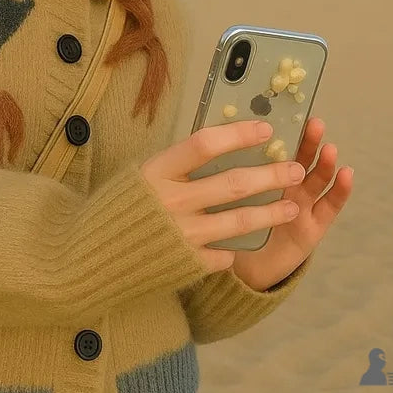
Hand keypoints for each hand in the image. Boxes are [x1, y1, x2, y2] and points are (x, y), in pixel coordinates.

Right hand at [139, 120, 304, 274]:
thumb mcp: (147, 173)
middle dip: (270, 175)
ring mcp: (181, 235)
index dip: (238, 135)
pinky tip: (245, 242)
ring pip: (239, 221)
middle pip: (232, 183)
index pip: (204, 145)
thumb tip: (226, 141)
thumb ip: (180, 163)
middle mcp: (171, 201)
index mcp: (158, 171)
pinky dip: (235, 248)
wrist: (97, 254)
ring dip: (271, 213)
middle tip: (295, 168)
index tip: (266, 130)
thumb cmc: (126, 204)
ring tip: (292, 206)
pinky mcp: (186, 262)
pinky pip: (223, 254)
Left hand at [231, 118, 352, 290]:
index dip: (279, 132)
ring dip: (323, 162)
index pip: (271, 148)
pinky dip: (340, 190)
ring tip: (329, 148)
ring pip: (314, 178)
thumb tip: (209, 136)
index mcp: (260, 173)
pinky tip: (347, 174)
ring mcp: (301, 204)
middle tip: (313, 123)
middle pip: (296, 159)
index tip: (282, 114)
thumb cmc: (227, 227)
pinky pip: (329, 207)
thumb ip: (218, 173)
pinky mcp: (314, 226)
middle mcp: (283, 186)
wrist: (243, 269)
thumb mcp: (217, 198)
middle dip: (306, 141)